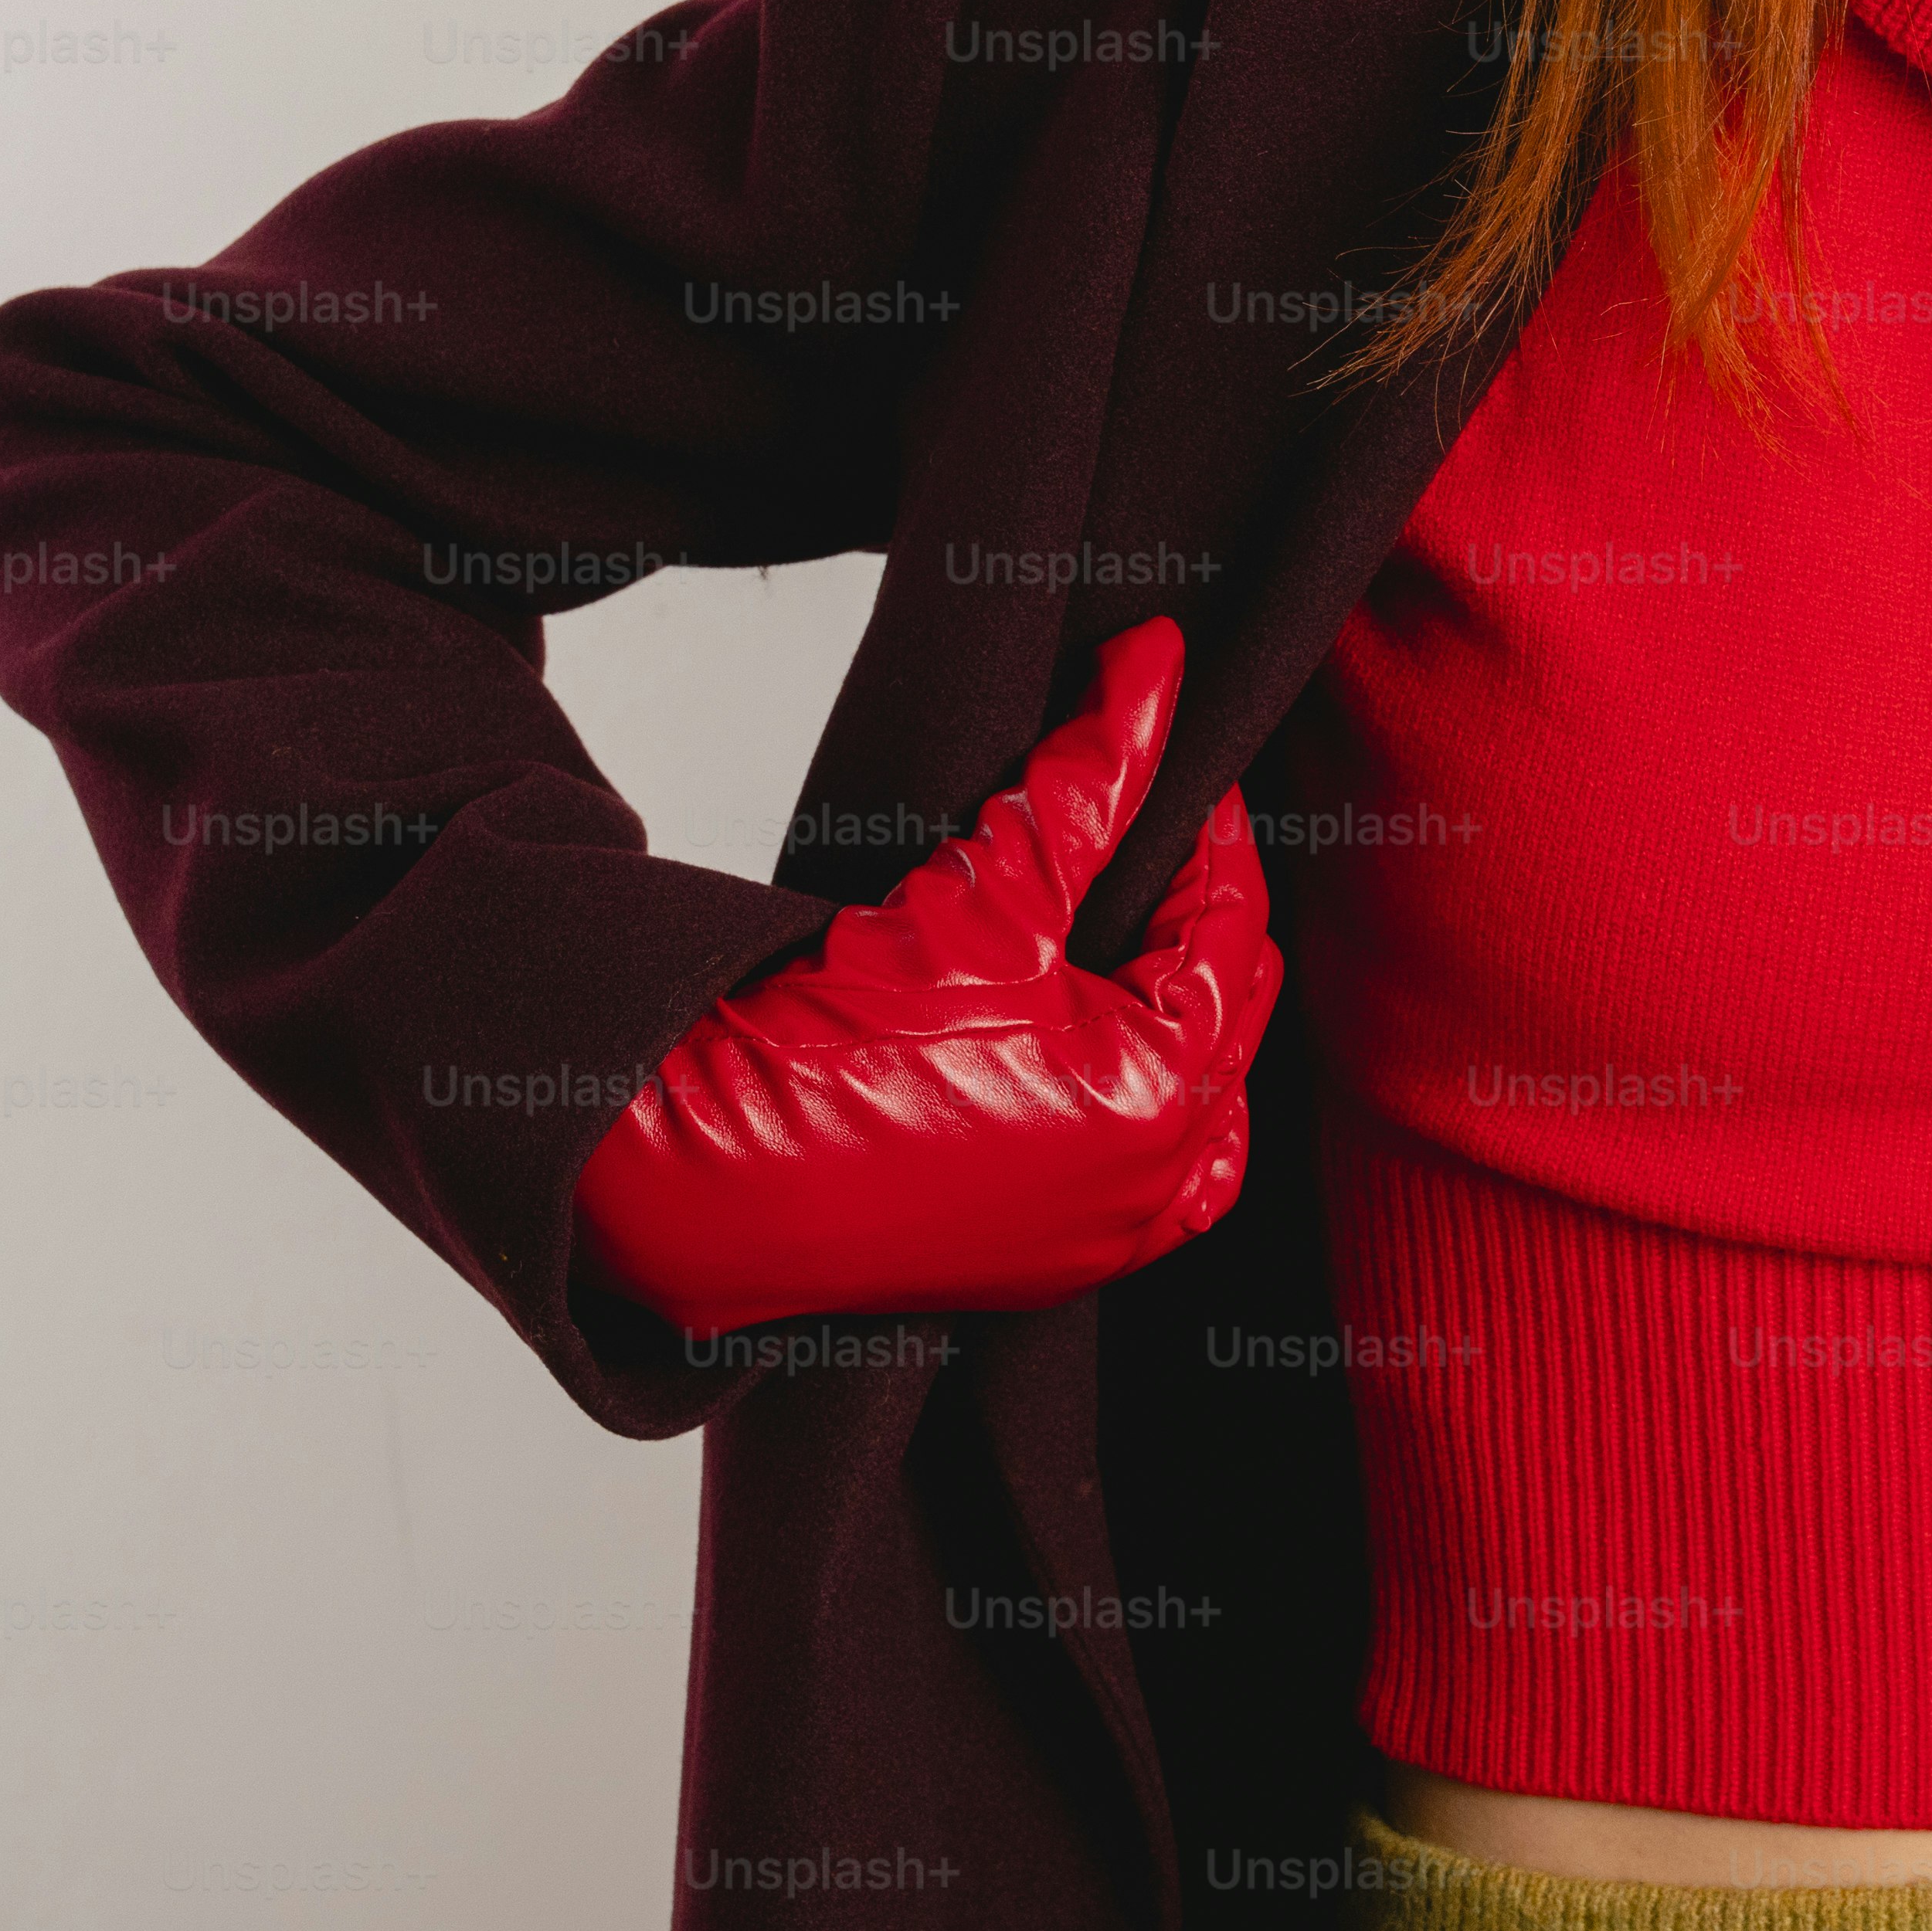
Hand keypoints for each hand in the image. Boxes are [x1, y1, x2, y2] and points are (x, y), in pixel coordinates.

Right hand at [572, 616, 1276, 1335]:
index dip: (1208, 830)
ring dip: (1185, 1013)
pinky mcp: (1056, 1265)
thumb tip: (1154, 665)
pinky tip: (1122, 1056)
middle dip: (1195, 915)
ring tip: (1129, 933)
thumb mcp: (980, 892)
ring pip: (1207, 1098)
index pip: (1225, 924)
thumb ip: (1087, 777)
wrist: (705, 1174)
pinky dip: (1161, 1116)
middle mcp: (1158, 1179)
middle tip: (1152, 832)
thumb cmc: (830, 1046)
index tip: (1181, 764)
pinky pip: (1160, 1186)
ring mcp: (1110, 1235)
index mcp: (1162, 1089)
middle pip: (1226, 1006)